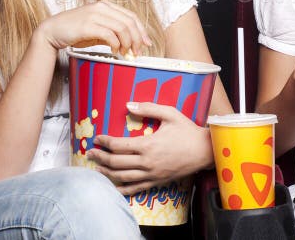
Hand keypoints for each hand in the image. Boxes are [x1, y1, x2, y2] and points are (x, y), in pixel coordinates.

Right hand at [37, 0, 151, 55]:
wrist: (52, 31)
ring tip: (125, 53)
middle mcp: (102, 7)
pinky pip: (109, 34)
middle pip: (129, 22)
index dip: (142, 30)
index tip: (146, 43)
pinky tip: (115, 51)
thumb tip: (130, 44)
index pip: (131, 16)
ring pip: (122, 27)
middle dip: (137, 39)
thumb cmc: (75, 31)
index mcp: (106, 5)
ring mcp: (94, 15)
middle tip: (137, 52)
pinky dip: (116, 44)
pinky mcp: (87, 25)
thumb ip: (112, 32)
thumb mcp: (97, 28)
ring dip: (128, 43)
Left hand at [87, 102, 212, 194]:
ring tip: (95, 169)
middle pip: (116, 163)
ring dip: (106, 174)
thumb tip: (128, 105)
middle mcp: (147, 162)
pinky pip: (135, 189)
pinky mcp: (156, 182)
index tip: (97, 138)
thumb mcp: (170, 113)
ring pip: (122, 178)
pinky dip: (121, 189)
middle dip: (100, 157)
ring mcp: (151, 174)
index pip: (119, 145)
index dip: (105, 142)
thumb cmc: (187, 131)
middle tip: (90, 153)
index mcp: (148, 144)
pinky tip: (112, 188)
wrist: (205, 151)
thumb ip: (148, 108)